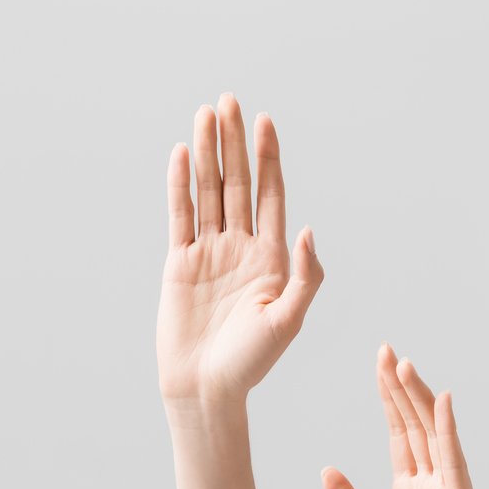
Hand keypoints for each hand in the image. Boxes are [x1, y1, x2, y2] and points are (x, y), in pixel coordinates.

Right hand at [157, 92, 321, 406]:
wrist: (206, 389)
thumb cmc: (251, 362)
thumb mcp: (288, 320)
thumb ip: (305, 276)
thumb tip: (309, 229)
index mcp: (273, 258)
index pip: (271, 196)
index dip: (269, 158)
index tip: (266, 122)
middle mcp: (242, 248)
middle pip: (237, 183)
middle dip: (235, 143)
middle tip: (231, 100)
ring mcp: (209, 252)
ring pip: (208, 192)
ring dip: (207, 153)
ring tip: (206, 114)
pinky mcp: (180, 262)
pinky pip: (180, 215)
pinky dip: (179, 184)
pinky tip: (181, 153)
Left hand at [322, 345, 488, 488]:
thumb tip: (328, 471)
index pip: (397, 437)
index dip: (388, 401)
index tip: (379, 367)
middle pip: (413, 427)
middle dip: (399, 388)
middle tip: (386, 350)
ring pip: (433, 436)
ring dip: (420, 399)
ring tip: (404, 364)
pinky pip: (454, 463)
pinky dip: (448, 431)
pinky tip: (441, 402)